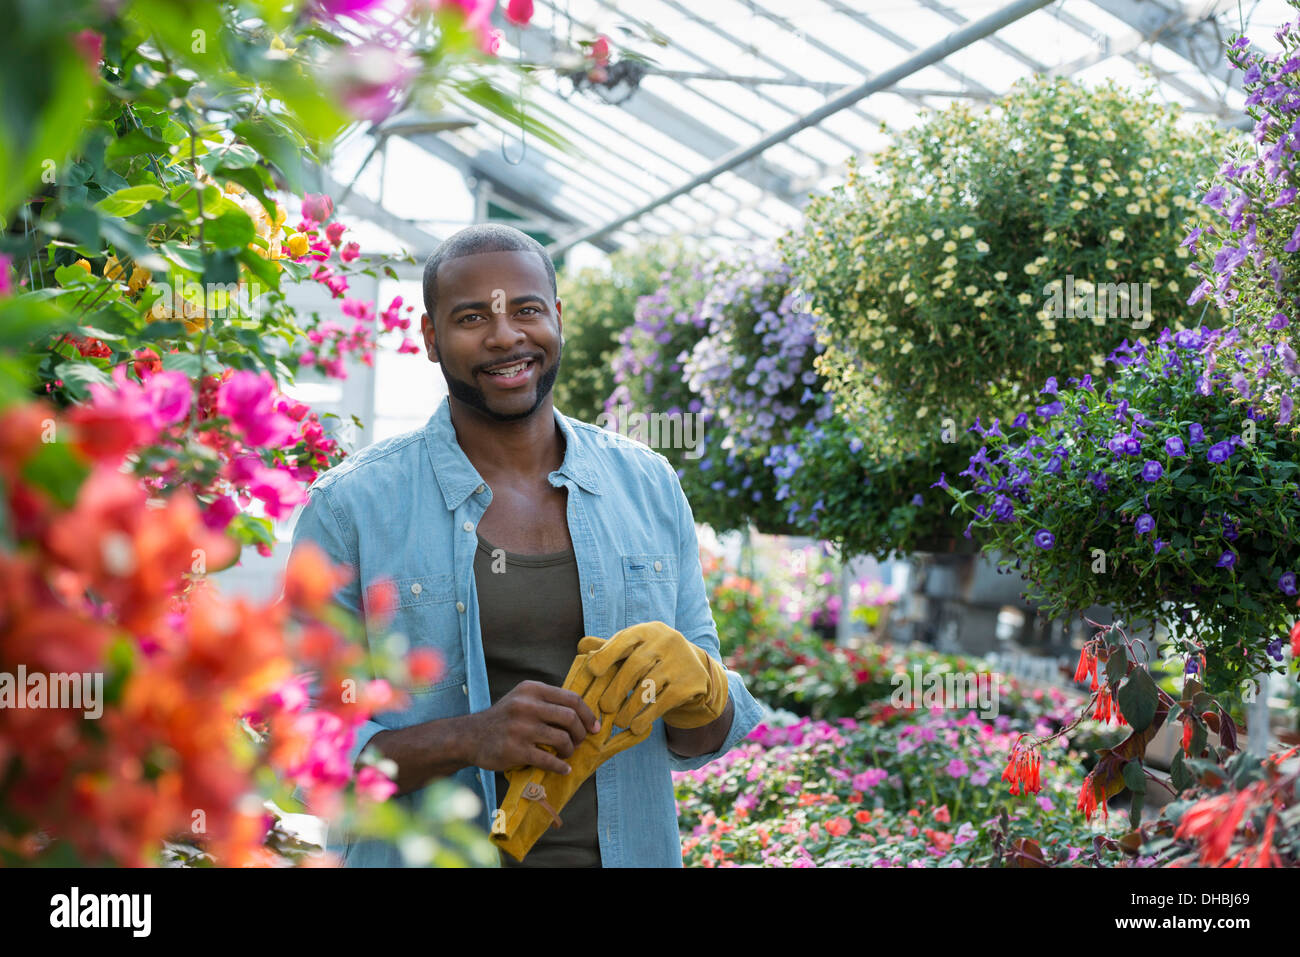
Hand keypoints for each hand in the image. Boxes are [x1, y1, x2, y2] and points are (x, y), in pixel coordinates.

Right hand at [468, 679, 599, 775]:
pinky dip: (560, 766)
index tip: (594, 727)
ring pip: (562, 739)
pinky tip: (563, 768)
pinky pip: (548, 759)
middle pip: (570, 717)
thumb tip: (584, 716)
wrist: (470, 736)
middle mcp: (526, 705)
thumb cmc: (504, 718)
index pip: (571, 698)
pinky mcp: (515, 750)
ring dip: (570, 750)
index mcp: (532, 689)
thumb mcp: (523, 699)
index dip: (587, 714)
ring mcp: (520, 728)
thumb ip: (548, 702)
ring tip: (566, 754)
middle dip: (580, 733)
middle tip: (578, 742)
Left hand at [577, 621, 728, 731]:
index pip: (625, 639)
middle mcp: (666, 641)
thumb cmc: (653, 658)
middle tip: (603, 707)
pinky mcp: (690, 683)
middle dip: (617, 688)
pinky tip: (635, 727)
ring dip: (630, 707)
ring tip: (618, 721)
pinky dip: (647, 716)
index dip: (607, 654)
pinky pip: (664, 702)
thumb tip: (581, 646)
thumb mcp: (635, 649)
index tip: (593, 671)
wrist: (694, 669)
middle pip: (636, 665)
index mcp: (648, 630)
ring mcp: (680, 661)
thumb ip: (609, 648)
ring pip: (649, 686)